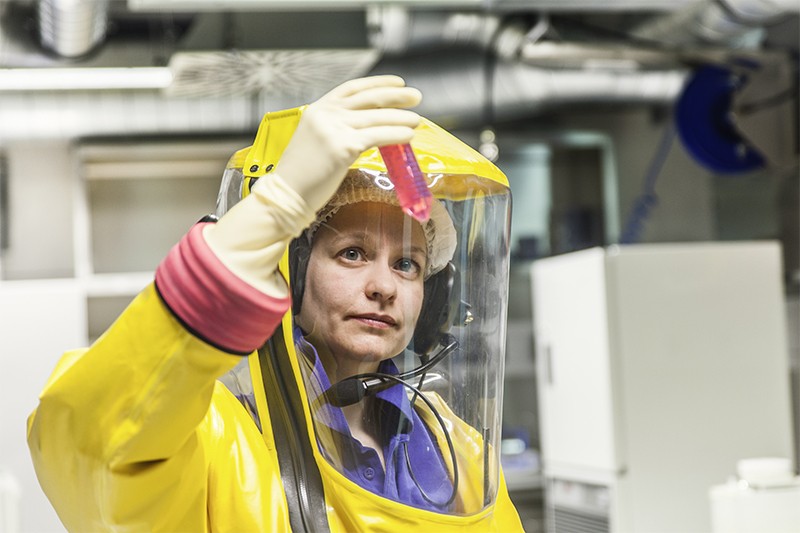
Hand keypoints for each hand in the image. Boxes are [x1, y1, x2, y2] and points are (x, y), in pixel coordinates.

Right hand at [253, 75, 421, 211]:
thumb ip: (336, 129)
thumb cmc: (301, 175)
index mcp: (317, 109)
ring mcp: (333, 129)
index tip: (398, 82)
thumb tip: (368, 129)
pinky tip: (408, 136)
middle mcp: (325, 114)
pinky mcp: (341, 147)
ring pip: (376, 118)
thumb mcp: (315, 140)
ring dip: (401, 118)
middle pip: (368, 99)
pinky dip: (396, 135)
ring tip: (417, 120)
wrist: (285, 194)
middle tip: (416, 96)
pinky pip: (377, 137)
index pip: (352, 88)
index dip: (377, 83)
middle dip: (396, 96)